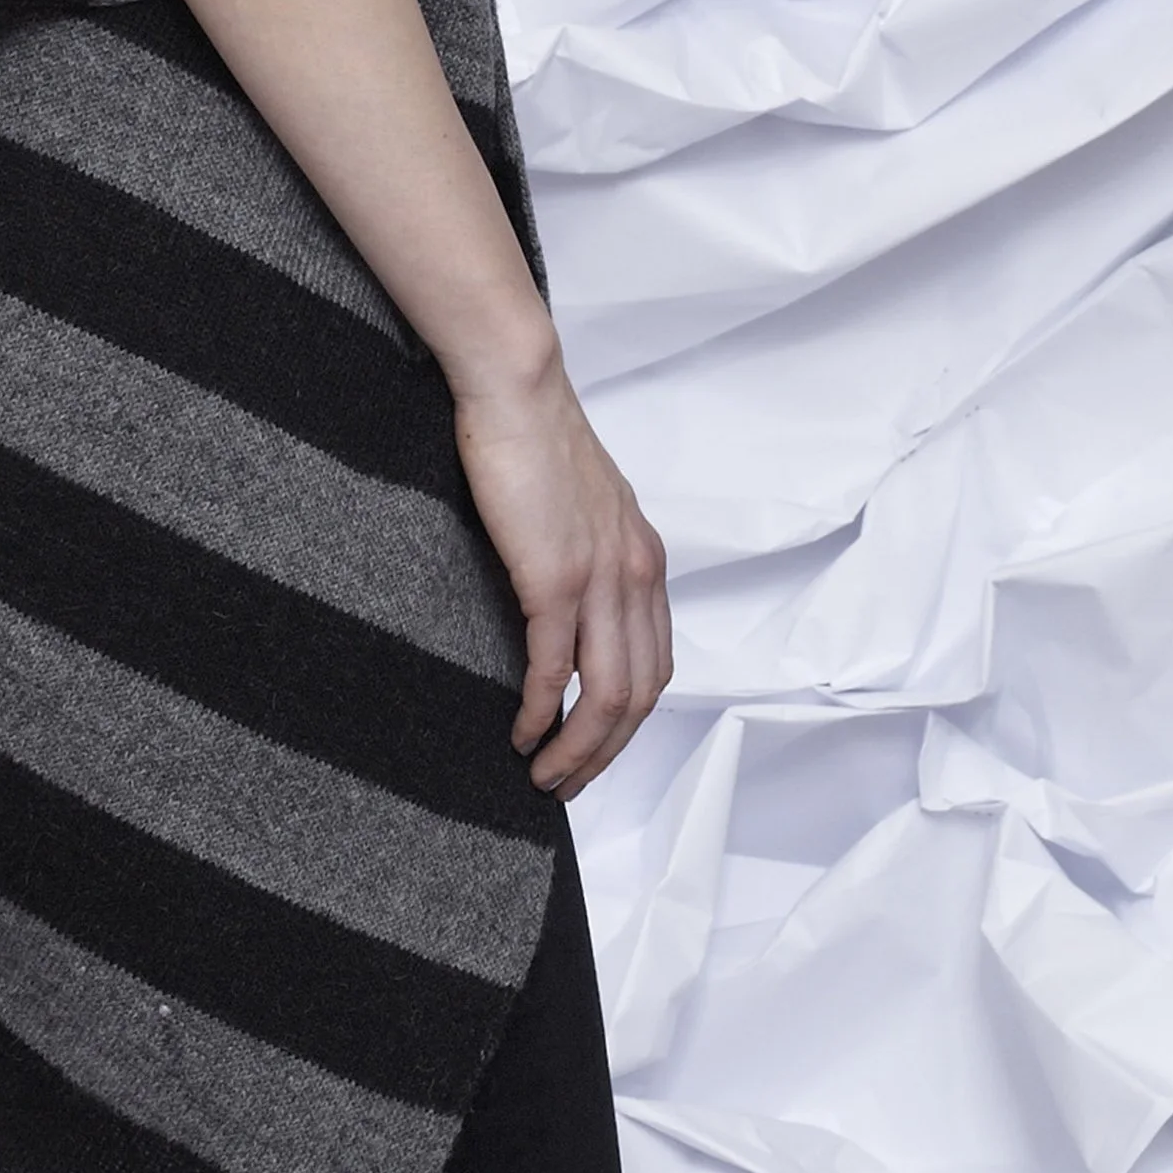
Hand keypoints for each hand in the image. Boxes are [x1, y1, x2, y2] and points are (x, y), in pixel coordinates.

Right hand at [450, 350, 671, 797]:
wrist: (517, 387)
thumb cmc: (534, 436)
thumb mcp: (582, 505)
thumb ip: (589, 554)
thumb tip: (564, 600)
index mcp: (644, 560)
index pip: (655, 666)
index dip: (627, 722)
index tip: (593, 749)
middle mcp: (636, 576)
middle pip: (639, 696)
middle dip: (606, 755)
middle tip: (566, 785)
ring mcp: (599, 579)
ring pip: (606, 696)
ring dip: (576, 750)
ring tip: (543, 777)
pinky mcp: (554, 576)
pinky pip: (554, 667)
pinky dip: (540, 712)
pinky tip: (521, 733)